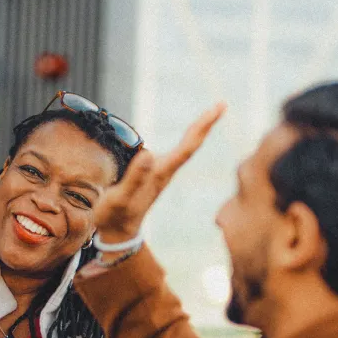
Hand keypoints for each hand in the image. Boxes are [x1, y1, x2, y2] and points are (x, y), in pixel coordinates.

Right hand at [93, 103, 226, 242]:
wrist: (118, 232)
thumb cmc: (115, 215)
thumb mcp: (121, 197)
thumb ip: (134, 178)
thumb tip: (148, 153)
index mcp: (160, 174)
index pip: (187, 147)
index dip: (202, 126)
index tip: (218, 108)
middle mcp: (165, 171)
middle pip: (191, 144)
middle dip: (205, 123)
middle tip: (222, 104)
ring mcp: (161, 173)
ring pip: (185, 147)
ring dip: (197, 130)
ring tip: (211, 114)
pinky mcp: (154, 174)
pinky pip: (176, 152)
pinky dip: (185, 139)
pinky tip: (188, 135)